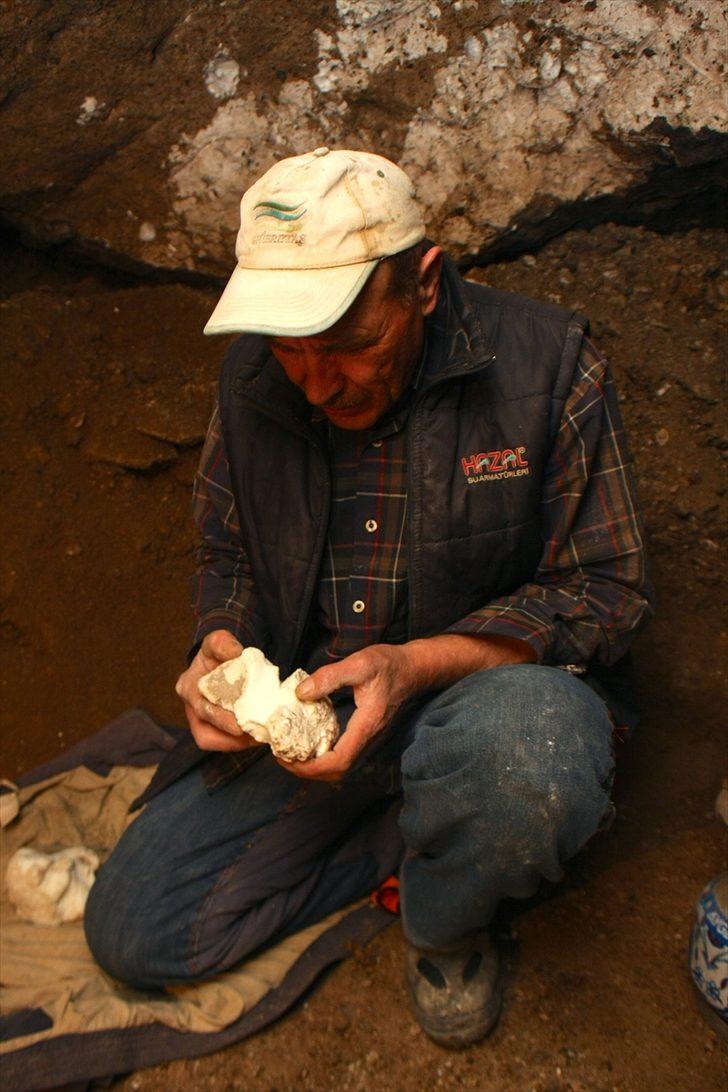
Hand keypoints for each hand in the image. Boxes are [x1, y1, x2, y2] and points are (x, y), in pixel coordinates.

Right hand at [175, 630, 258, 752]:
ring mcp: (198, 721)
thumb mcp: (217, 642)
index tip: (238, 726)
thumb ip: (222, 643)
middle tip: (254, 736)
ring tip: (259, 738)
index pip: (201, 706)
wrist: (220, 662)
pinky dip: (239, 743)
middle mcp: (190, 708)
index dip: (219, 719)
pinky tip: (257, 737)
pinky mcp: (210, 730)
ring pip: (212, 741)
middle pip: (205, 730)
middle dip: (230, 736)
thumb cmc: (217, 654)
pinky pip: (222, 743)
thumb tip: (235, 652)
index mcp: (188, 686)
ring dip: (235, 743)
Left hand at [280, 644, 417, 780]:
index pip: (340, 760)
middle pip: (339, 771)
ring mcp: (369, 738)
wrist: (413, 669)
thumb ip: (329, 677)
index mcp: (367, 725)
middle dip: (309, 771)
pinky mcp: (366, 734)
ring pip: (342, 766)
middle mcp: (369, 737)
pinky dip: (324, 757)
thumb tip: (301, 693)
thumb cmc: (389, 665)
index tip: (288, 759)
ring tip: (292, 754)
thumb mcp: (359, 664)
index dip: (312, 767)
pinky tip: (309, 743)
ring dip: (315, 767)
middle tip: (283, 758)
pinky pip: (344, 755)